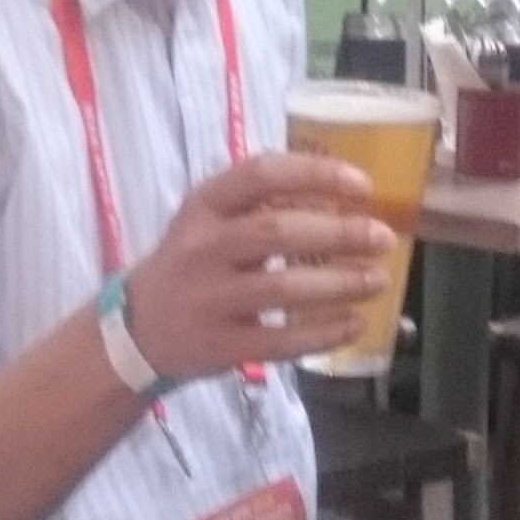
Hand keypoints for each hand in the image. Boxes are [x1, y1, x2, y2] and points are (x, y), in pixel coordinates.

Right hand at [124, 151, 394, 382]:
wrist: (138, 328)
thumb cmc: (191, 264)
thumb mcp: (210, 220)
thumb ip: (262, 205)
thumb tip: (345, 199)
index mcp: (203, 205)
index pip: (260, 174)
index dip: (315, 174)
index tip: (362, 185)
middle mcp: (202, 247)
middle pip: (278, 232)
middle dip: (339, 233)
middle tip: (382, 238)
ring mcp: (209, 299)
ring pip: (283, 288)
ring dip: (340, 284)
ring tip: (378, 281)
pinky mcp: (219, 345)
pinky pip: (281, 340)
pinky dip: (323, 333)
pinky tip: (354, 324)